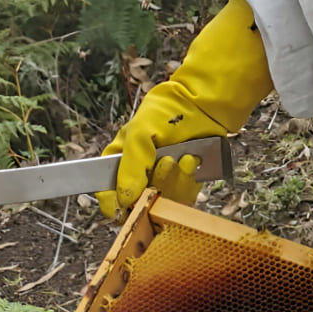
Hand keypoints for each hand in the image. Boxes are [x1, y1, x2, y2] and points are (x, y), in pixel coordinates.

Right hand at [97, 0, 272, 217]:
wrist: (204, 107)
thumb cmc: (167, 113)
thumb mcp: (139, 134)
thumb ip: (129, 167)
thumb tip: (124, 199)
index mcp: (120, 162)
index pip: (108, 195)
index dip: (115, 204)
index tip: (127, 204)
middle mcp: (139, 176)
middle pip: (138, 204)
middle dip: (154, 186)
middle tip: (166, 161)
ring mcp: (162, 183)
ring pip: (162, 204)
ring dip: (174, 181)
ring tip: (183, 157)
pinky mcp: (183, 187)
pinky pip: (182, 200)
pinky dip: (188, 182)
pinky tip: (192, 161)